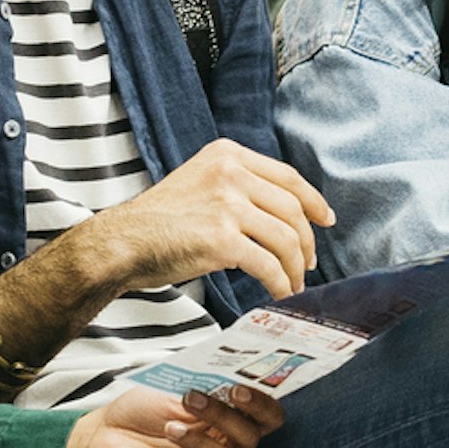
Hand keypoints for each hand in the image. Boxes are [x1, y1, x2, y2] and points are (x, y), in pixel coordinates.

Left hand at [61, 382, 279, 447]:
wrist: (101, 435)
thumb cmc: (141, 411)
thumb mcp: (174, 389)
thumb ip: (206, 387)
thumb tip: (230, 379)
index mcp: (231, 422)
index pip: (268, 419)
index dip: (262, 405)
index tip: (237, 389)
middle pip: (251, 439)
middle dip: (224, 416)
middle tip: (192, 399)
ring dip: (202, 442)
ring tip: (170, 427)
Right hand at [79, 139, 333, 298]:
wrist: (123, 242)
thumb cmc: (159, 221)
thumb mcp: (200, 182)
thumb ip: (237, 186)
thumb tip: (283, 215)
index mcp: (227, 154)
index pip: (287, 176)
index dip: (313, 201)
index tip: (325, 220)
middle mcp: (229, 173)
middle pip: (292, 209)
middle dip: (306, 242)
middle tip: (307, 263)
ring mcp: (226, 205)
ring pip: (285, 239)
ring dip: (295, 267)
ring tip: (292, 283)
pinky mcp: (221, 239)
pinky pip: (267, 265)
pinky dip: (279, 283)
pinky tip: (279, 292)